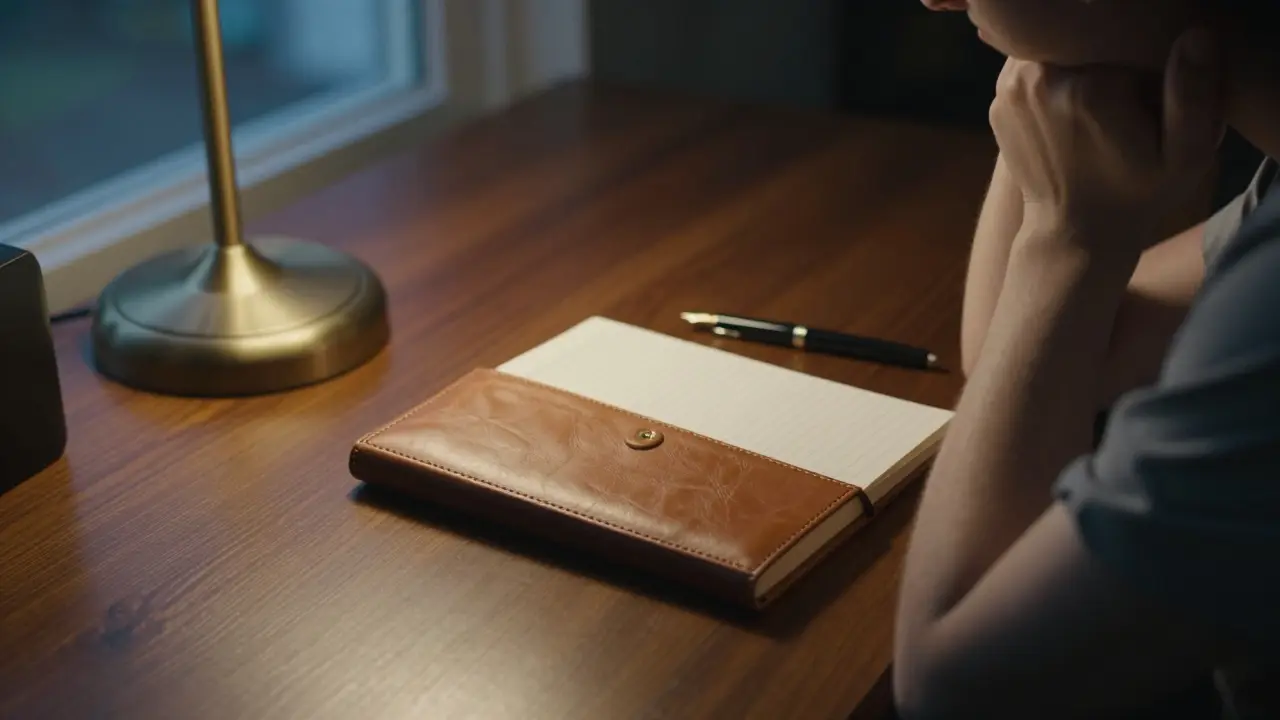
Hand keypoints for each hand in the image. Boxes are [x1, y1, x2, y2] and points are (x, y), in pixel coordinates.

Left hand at [990, 28, 1223, 254]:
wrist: (1074, 231)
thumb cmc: (1137, 194)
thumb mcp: (1184, 155)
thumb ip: (1193, 94)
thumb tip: (1194, 36)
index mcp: (1089, 88)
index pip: (1124, 36)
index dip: (1143, 58)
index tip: (1148, 91)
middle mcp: (1042, 80)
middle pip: (1085, 35)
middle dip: (1107, 57)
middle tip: (1121, 98)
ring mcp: (1012, 89)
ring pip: (1057, 44)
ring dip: (1078, 62)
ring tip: (1095, 105)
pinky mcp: (999, 99)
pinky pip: (1033, 63)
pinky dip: (1053, 75)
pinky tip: (1070, 109)